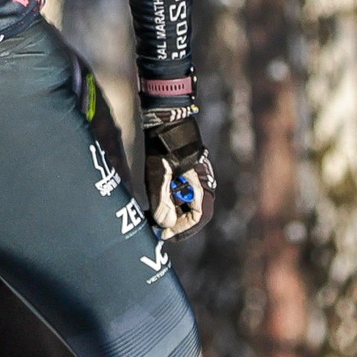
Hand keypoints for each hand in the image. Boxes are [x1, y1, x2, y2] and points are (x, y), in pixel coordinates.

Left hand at [142, 108, 215, 241]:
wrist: (165, 122)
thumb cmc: (164, 148)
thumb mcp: (159, 175)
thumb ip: (162, 201)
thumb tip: (165, 225)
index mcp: (201, 186)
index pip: (197, 217)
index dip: (181, 229)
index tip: (164, 235)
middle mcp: (201, 185)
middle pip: (192, 213)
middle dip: (176, 224)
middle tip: (158, 231)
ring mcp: (193, 180)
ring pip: (186, 205)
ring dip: (172, 214)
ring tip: (154, 219)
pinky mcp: (184, 175)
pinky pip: (180, 195)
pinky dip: (170, 202)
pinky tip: (155, 204)